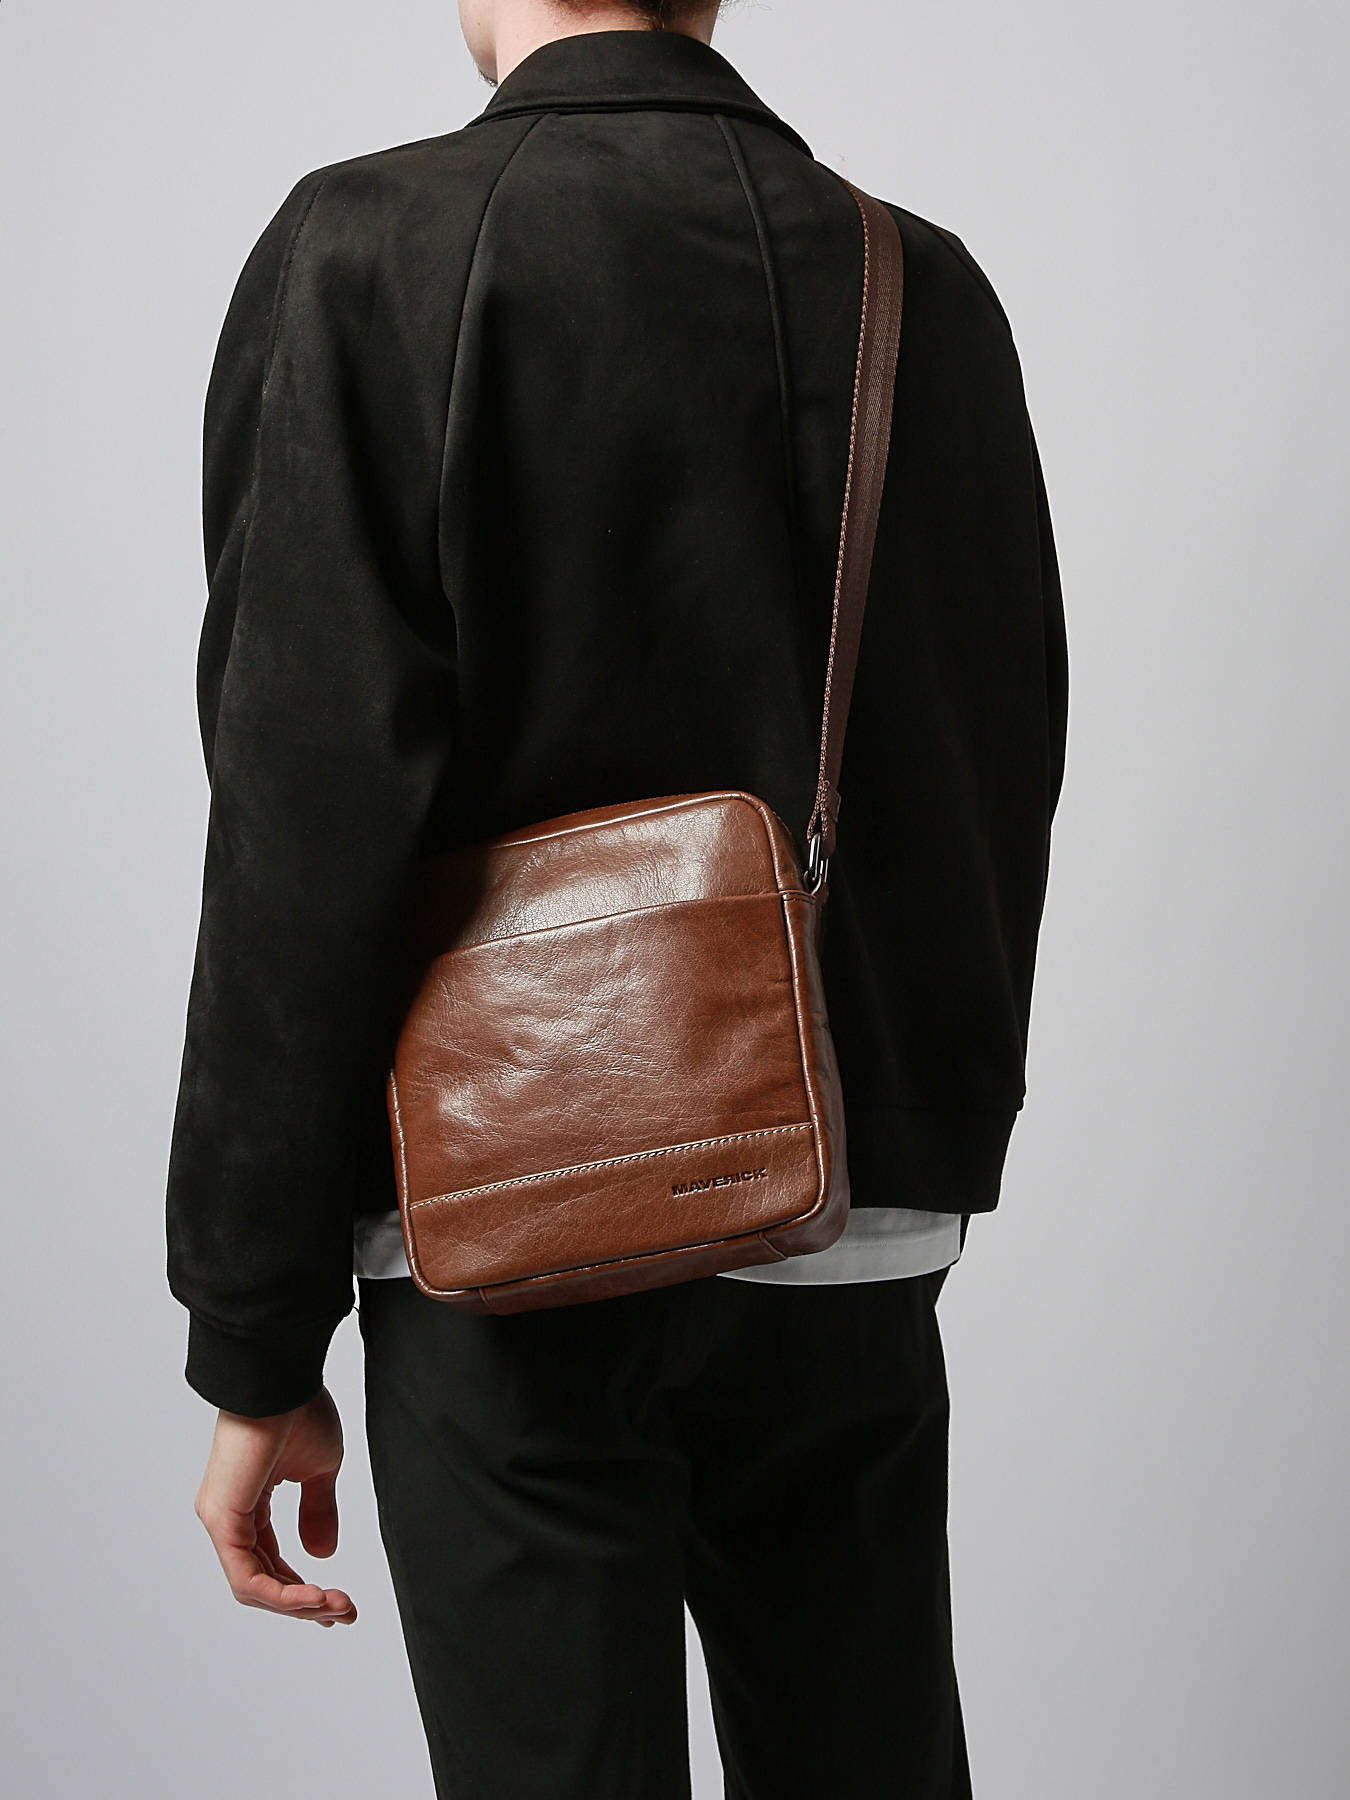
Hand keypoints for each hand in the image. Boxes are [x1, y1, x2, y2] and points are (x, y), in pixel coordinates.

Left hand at [194, 1386, 357, 1625]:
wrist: (280, 1380)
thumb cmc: (298, 1409)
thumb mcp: (319, 1469)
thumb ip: (318, 1511)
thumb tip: (322, 1554)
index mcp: (247, 1501)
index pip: (269, 1560)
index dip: (301, 1587)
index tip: (338, 1601)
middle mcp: (228, 1515)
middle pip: (262, 1580)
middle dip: (306, 1603)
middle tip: (344, 1614)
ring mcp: (221, 1519)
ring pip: (254, 1585)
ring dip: (298, 1604)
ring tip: (336, 1607)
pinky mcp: (222, 1520)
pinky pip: (247, 1576)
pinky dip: (282, 1594)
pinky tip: (315, 1597)